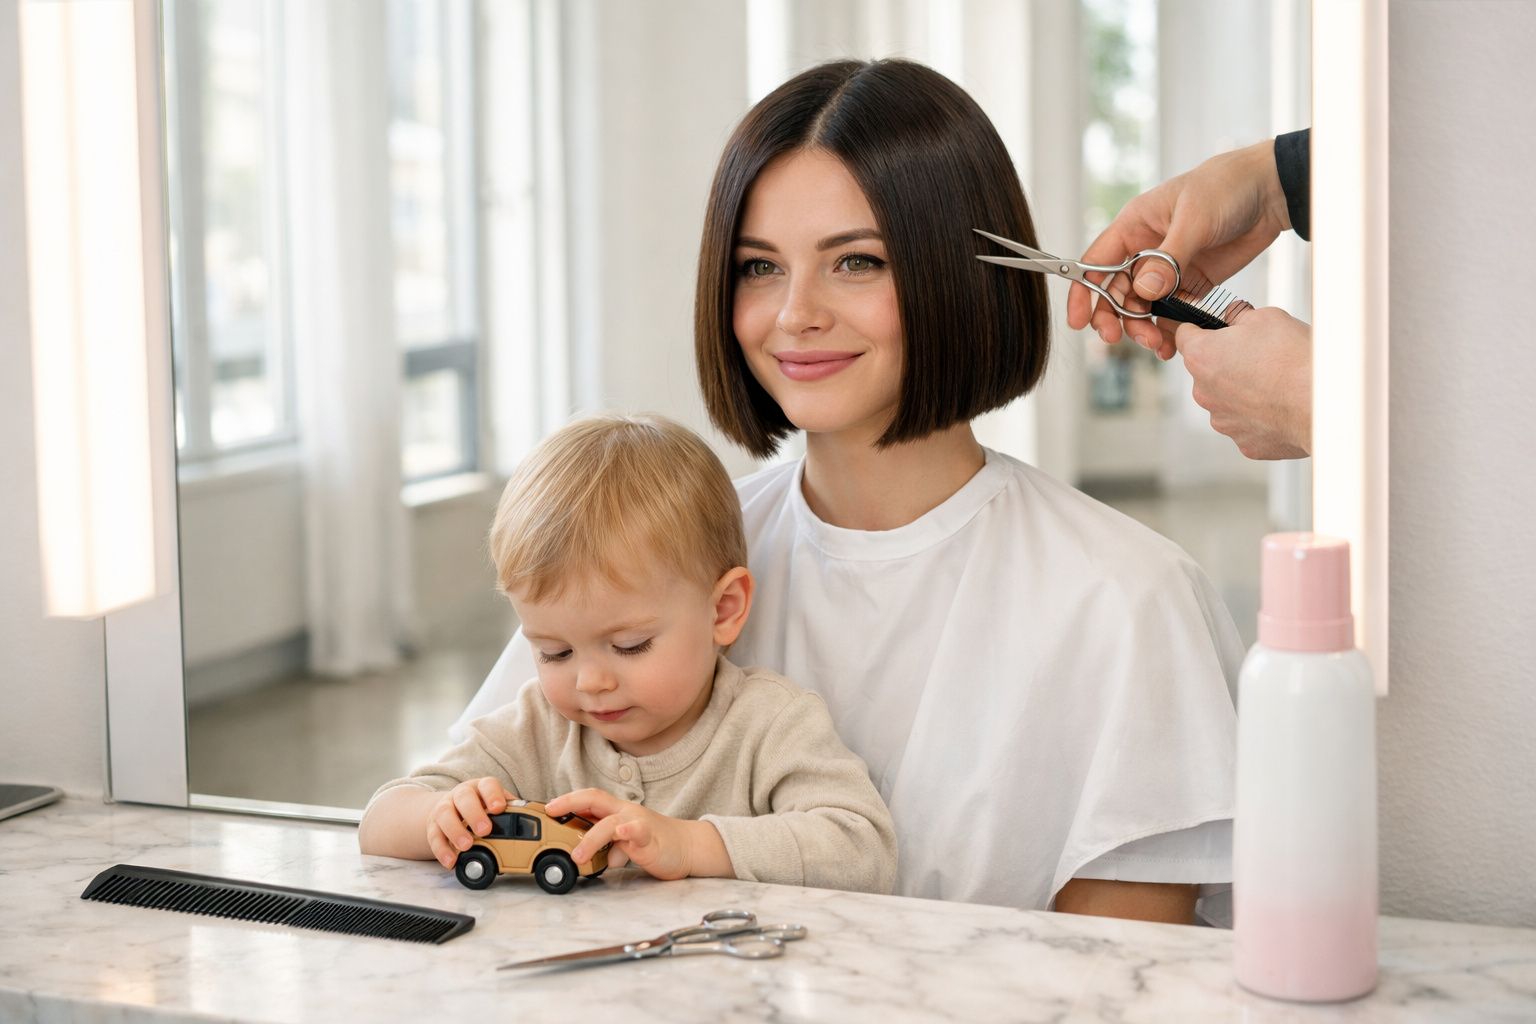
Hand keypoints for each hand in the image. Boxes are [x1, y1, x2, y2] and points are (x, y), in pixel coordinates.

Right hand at [426, 777, 512, 868]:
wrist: (452, 810)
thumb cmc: (483, 809)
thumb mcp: (496, 806)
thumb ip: (512, 811)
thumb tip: (539, 819)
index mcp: (481, 788)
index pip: (487, 785)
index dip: (493, 795)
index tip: (499, 808)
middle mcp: (461, 794)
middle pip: (464, 797)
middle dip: (474, 813)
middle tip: (485, 830)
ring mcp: (444, 808)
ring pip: (444, 814)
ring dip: (455, 831)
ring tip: (466, 846)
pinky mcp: (432, 825)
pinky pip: (433, 836)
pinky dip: (441, 850)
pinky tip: (451, 862)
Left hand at [545, 789, 730, 880]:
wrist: (686, 847)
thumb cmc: (653, 843)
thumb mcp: (621, 843)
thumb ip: (603, 846)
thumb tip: (586, 856)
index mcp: (615, 812)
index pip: (588, 799)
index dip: (567, 800)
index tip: (546, 807)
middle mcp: (624, 813)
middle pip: (594, 799)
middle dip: (570, 802)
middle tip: (551, 812)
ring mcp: (637, 823)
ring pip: (610, 822)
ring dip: (591, 838)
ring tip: (577, 856)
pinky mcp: (650, 838)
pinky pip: (637, 832)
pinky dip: (626, 834)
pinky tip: (618, 842)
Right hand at [1068, 138, 1291, 353]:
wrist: (1270, 191)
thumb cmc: (1227, 187)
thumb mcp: (1195, 219)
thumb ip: (1169, 258)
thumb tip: (1144, 291)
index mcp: (1135, 226)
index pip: (1096, 263)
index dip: (1084, 293)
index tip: (1080, 322)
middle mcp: (1145, 249)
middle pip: (1115, 292)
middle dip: (1115, 318)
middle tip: (1119, 339)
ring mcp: (1167, 268)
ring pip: (1142, 306)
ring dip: (1143, 327)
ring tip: (1158, 344)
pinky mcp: (1190, 282)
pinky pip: (1170, 311)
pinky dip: (1168, 330)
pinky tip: (1172, 343)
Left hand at [1176, 306, 1311, 459]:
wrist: (1324, 404)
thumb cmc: (1296, 359)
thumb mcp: (1266, 317)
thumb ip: (1239, 316)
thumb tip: (1233, 318)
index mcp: (1202, 357)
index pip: (1185, 336)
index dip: (1201, 329)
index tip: (1212, 329)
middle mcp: (1204, 393)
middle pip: (1207, 371)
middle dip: (1228, 362)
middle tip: (1261, 355)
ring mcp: (1223, 421)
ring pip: (1227, 399)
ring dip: (1244, 391)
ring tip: (1277, 382)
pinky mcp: (1244, 443)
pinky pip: (1248, 423)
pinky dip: (1261, 415)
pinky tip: (1283, 405)